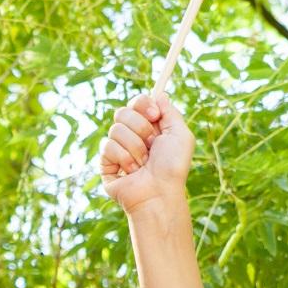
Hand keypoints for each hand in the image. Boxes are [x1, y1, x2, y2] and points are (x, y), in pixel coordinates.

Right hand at [95, 89, 193, 215]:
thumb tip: (159, 94)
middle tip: (152, 145)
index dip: (143, 105)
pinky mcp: (106, 162)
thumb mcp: (181, 134)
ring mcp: (118, 149)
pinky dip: (124, 158)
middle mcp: (132, 135)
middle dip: (140, 128)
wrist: (159, 193)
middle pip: (123, 111)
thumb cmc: (173, 167)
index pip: (137, 102)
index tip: (154, 116)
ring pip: (115, 129)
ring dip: (135, 147)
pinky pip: (107, 146)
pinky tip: (132, 172)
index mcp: (150, 127)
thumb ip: (170, 111)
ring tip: (143, 164)